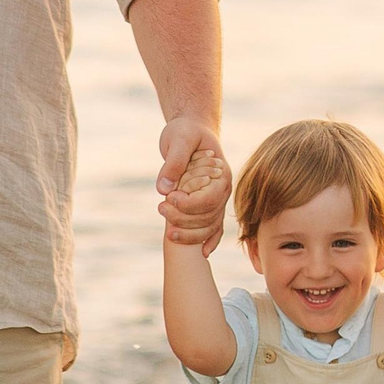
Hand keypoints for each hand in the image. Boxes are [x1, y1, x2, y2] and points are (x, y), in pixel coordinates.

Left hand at [157, 115, 227, 253]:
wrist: (192, 129)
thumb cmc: (186, 132)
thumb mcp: (178, 140)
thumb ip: (173, 162)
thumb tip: (163, 189)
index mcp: (221, 174)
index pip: (208, 200)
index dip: (188, 205)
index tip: (167, 199)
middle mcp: (224, 190)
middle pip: (208, 217)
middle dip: (184, 219)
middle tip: (160, 208)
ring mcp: (218, 200)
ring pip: (210, 226)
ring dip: (191, 234)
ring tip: (168, 232)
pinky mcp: (210, 204)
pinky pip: (214, 227)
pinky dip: (209, 240)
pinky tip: (203, 253)